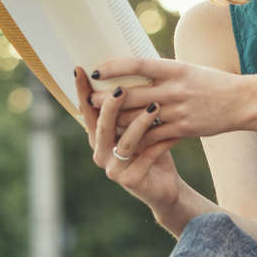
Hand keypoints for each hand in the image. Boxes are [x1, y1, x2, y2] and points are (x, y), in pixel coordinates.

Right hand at [74, 67, 181, 211]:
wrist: (163, 187)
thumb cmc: (149, 151)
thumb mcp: (136, 128)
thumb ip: (128, 110)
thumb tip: (128, 72)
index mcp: (97, 138)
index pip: (87, 111)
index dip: (82, 91)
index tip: (79, 69)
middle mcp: (99, 153)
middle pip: (102, 125)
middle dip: (110, 105)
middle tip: (122, 88)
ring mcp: (113, 169)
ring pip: (126, 141)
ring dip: (141, 123)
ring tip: (155, 107)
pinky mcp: (131, 180)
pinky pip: (147, 156)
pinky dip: (163, 142)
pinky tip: (176, 131)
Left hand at [89, 57, 242, 148]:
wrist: (242, 102)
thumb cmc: (212, 82)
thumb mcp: (187, 70)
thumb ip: (162, 71)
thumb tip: (134, 68)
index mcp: (175, 69)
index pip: (138, 65)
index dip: (114, 67)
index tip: (96, 70)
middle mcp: (175, 89)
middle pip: (132, 94)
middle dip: (107, 100)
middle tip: (89, 100)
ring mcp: (179, 110)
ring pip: (138, 118)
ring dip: (116, 121)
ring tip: (101, 121)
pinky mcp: (183, 129)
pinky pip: (154, 136)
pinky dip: (137, 138)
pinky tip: (123, 139)